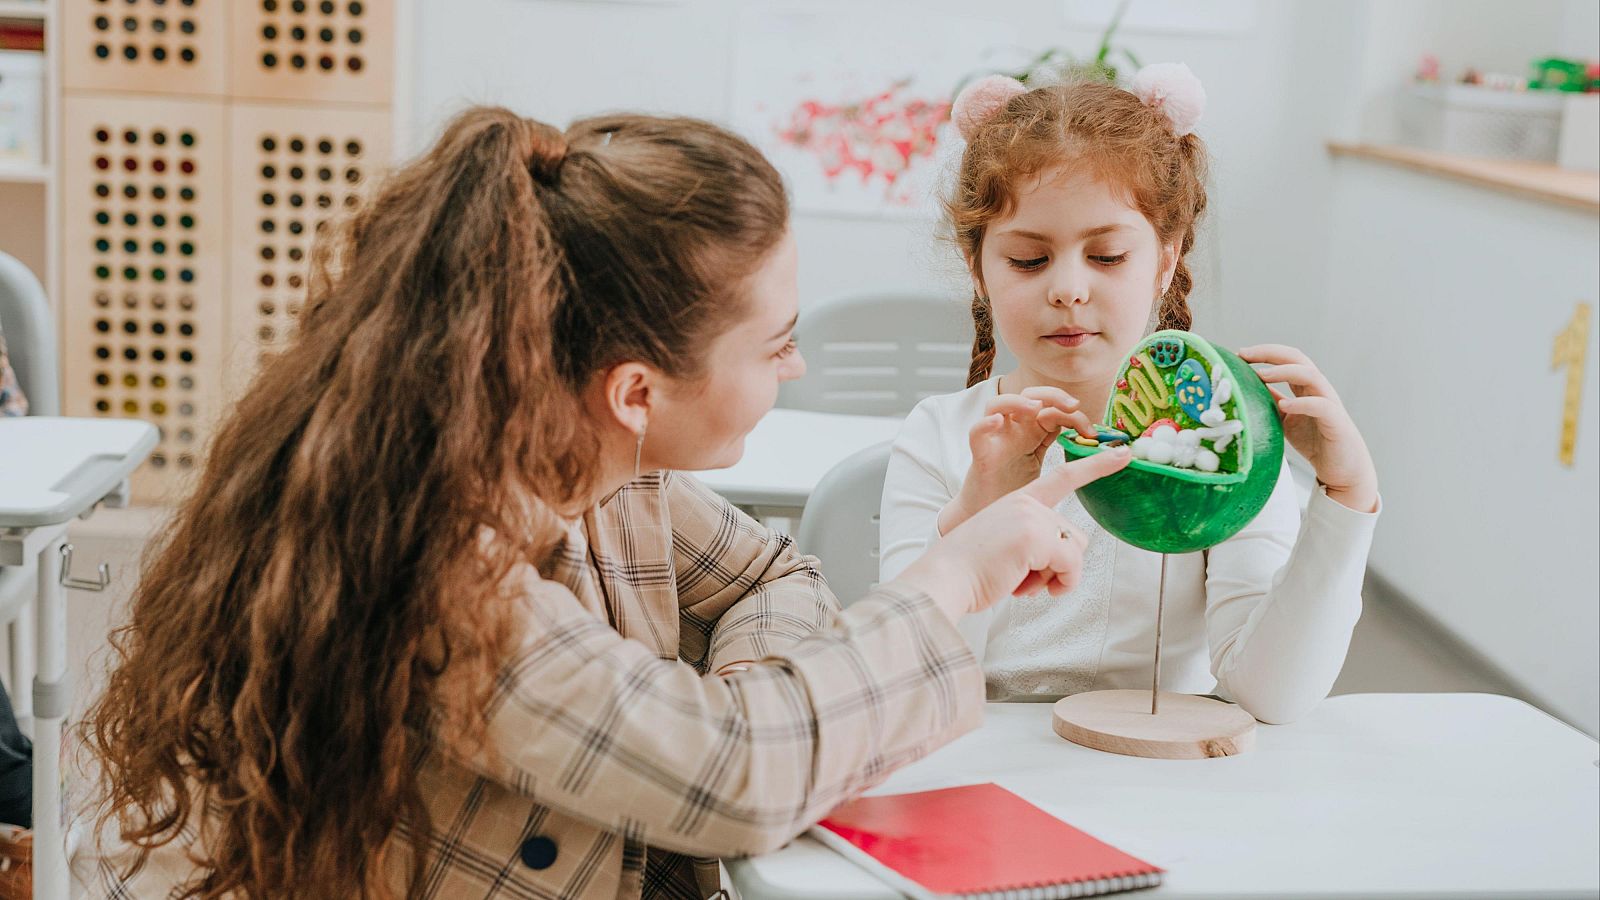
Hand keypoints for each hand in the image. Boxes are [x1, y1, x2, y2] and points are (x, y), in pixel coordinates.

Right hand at [899, 447, 1131, 622]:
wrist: (946, 579)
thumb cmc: (973, 570)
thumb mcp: (1010, 548)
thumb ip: (1037, 542)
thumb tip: (1067, 560)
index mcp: (1018, 501)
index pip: (1064, 477)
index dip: (1096, 465)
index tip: (1124, 453)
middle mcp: (1028, 503)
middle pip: (1075, 536)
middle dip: (1060, 565)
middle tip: (1027, 578)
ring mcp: (1032, 517)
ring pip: (1074, 552)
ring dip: (1056, 576)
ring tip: (1022, 581)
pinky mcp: (1036, 536)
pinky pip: (1070, 567)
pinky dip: (1058, 584)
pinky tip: (1026, 587)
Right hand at [938, 386, 1096, 533]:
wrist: (989, 523)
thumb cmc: (1016, 500)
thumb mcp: (1049, 481)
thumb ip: (1071, 470)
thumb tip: (1110, 467)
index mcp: (1034, 436)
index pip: (1054, 411)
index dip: (1075, 415)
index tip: (1092, 433)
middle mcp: (1015, 433)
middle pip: (1029, 396)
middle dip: (1053, 395)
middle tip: (1073, 406)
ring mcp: (996, 442)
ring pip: (998, 405)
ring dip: (1017, 400)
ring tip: (1034, 407)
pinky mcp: (981, 457)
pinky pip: (976, 433)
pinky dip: (985, 424)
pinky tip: (997, 422)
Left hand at [1239, 344, 1378, 512]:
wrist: (1341, 468)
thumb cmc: (1314, 441)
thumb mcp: (1284, 418)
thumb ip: (1271, 401)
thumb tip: (1245, 388)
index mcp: (1306, 387)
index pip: (1287, 359)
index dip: (1264, 353)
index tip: (1239, 354)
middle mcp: (1319, 389)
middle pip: (1298, 359)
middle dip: (1270, 353)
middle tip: (1244, 354)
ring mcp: (1329, 403)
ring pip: (1311, 375)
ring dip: (1284, 372)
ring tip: (1261, 375)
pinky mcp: (1336, 421)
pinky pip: (1321, 405)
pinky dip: (1302, 403)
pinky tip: (1284, 405)